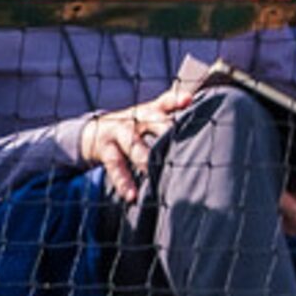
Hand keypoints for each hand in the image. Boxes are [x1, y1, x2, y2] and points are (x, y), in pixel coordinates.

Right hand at [79, 86, 196, 202]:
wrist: (94, 133)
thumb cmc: (134, 127)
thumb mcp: (151, 118)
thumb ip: (173, 116)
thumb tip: (201, 119)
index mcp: (149, 111)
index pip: (165, 102)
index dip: (176, 100)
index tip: (188, 100)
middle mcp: (135, 120)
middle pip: (150, 122)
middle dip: (163, 129)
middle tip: (176, 139)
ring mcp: (118, 134)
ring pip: (132, 145)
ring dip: (143, 158)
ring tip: (151, 170)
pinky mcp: (107, 152)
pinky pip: (116, 168)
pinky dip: (124, 182)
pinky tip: (132, 196)